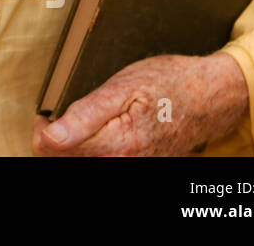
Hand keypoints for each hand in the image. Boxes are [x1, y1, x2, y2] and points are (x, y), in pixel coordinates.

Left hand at [32, 52, 248, 155]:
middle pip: (64, 160)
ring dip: (73, 146)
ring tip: (80, 123)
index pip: (52, 149)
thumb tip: (50, 136)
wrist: (211, 97)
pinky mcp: (138, 166)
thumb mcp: (123, 86)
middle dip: (56, 138)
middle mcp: (123, 165)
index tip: (47, 111)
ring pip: (81, 163)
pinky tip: (98, 134)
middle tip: (63, 114)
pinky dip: (92, 150)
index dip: (42, 127)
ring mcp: (132, 168)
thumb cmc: (169, 84)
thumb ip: (84, 114)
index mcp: (116, 146)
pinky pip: (102, 162)